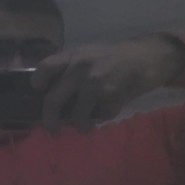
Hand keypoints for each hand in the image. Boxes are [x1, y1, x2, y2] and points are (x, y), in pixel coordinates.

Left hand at [30, 34, 184, 132]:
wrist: (146, 58)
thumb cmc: (113, 58)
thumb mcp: (87, 54)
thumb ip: (69, 68)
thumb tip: (47, 92)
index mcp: (73, 56)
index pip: (45, 69)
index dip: (38, 83)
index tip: (39, 93)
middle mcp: (81, 69)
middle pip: (53, 99)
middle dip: (49, 119)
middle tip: (51, 129)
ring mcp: (97, 84)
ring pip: (77, 115)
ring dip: (80, 125)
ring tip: (84, 127)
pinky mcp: (113, 97)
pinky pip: (100, 117)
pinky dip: (102, 118)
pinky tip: (108, 110)